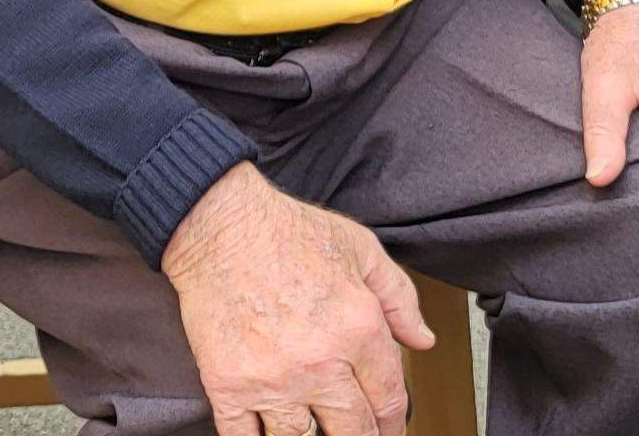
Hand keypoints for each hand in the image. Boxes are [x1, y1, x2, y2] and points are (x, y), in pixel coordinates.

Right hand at [160, 164, 433, 435]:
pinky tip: (267, 434)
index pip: (389, 400)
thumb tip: (422, 339)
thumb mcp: (360, 250)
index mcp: (358, 329)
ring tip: (313, 430)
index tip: (390, 428)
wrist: (216, 224)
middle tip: (357, 433)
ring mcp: (272, 380)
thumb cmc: (284, 230)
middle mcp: (320, 363)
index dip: (395, 424)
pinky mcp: (228, 386)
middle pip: (354, 432)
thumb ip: (399, 298)